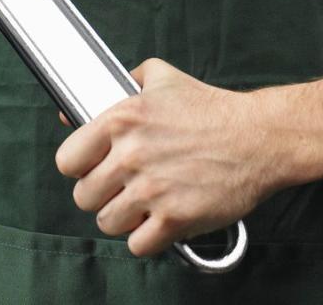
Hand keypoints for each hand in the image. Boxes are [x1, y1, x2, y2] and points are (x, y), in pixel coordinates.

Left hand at [55, 58, 274, 257]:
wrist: (256, 137)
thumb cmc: (209, 108)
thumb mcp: (160, 77)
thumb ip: (122, 84)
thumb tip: (77, 108)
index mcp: (121, 119)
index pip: (67, 160)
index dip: (78, 167)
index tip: (91, 167)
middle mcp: (131, 154)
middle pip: (84, 196)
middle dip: (101, 194)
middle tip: (121, 187)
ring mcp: (152, 189)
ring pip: (107, 223)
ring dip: (123, 218)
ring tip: (142, 203)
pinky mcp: (175, 218)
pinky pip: (137, 245)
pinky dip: (146, 238)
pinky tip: (159, 220)